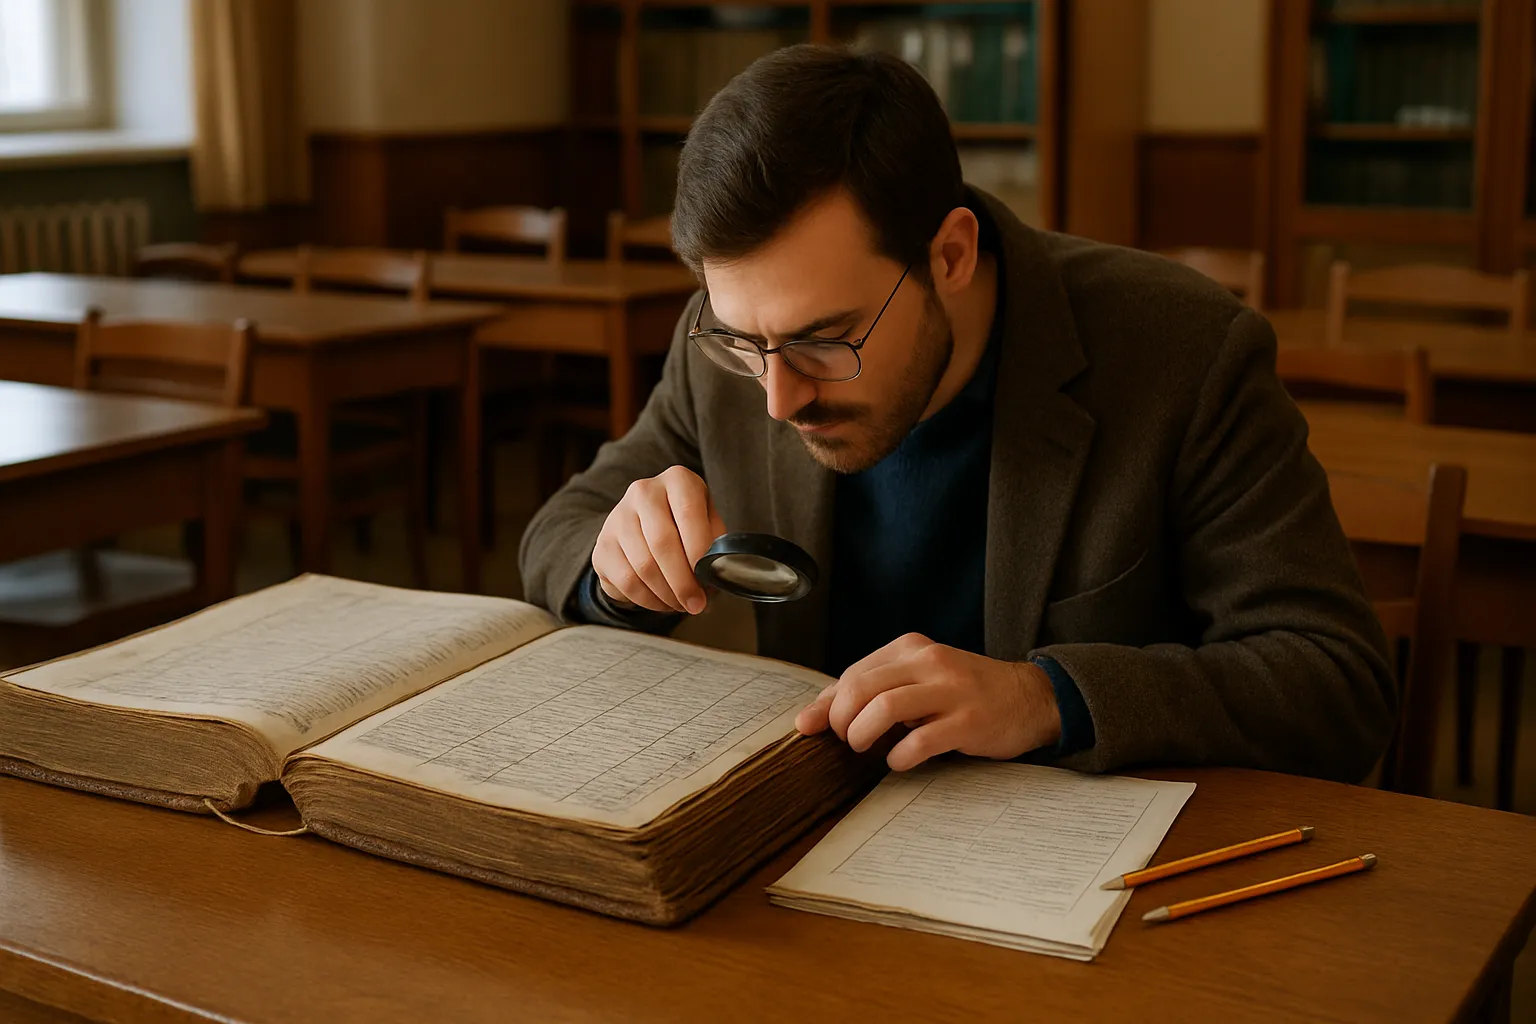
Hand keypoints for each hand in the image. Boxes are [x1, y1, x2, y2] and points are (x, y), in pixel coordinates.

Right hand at [592, 466, 725, 614]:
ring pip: (643, 566)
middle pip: (662, 543)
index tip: (707, 579)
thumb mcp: (708, 521)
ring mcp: (618, 517)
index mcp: (677, 480)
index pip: (688, 514)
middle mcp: (643, 492)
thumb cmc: (686, 522)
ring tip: (681, 604)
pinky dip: (648, 599)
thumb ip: (715, 541)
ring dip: (666, 594)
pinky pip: (626, 580)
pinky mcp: (603, 545)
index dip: (698, 551)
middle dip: (682, 581)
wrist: (646, 523)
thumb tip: (715, 572)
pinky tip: (662, 602)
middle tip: (696, 603)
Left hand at [794, 633, 1061, 770]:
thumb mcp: (918, 680)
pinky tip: (899, 760)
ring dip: (863, 734)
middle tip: (846, 741)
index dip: (827, 705)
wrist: (1029, 697)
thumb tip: (809, 720)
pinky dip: (900, 756)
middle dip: (841, 721)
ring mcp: (951, 690)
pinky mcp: (969, 721)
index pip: (853, 673)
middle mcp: (929, 662)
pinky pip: (921, 740)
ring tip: (864, 748)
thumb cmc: (965, 692)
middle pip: (862, 688)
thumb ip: (869, 693)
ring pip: (885, 707)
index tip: (814, 729)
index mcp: (911, 649)